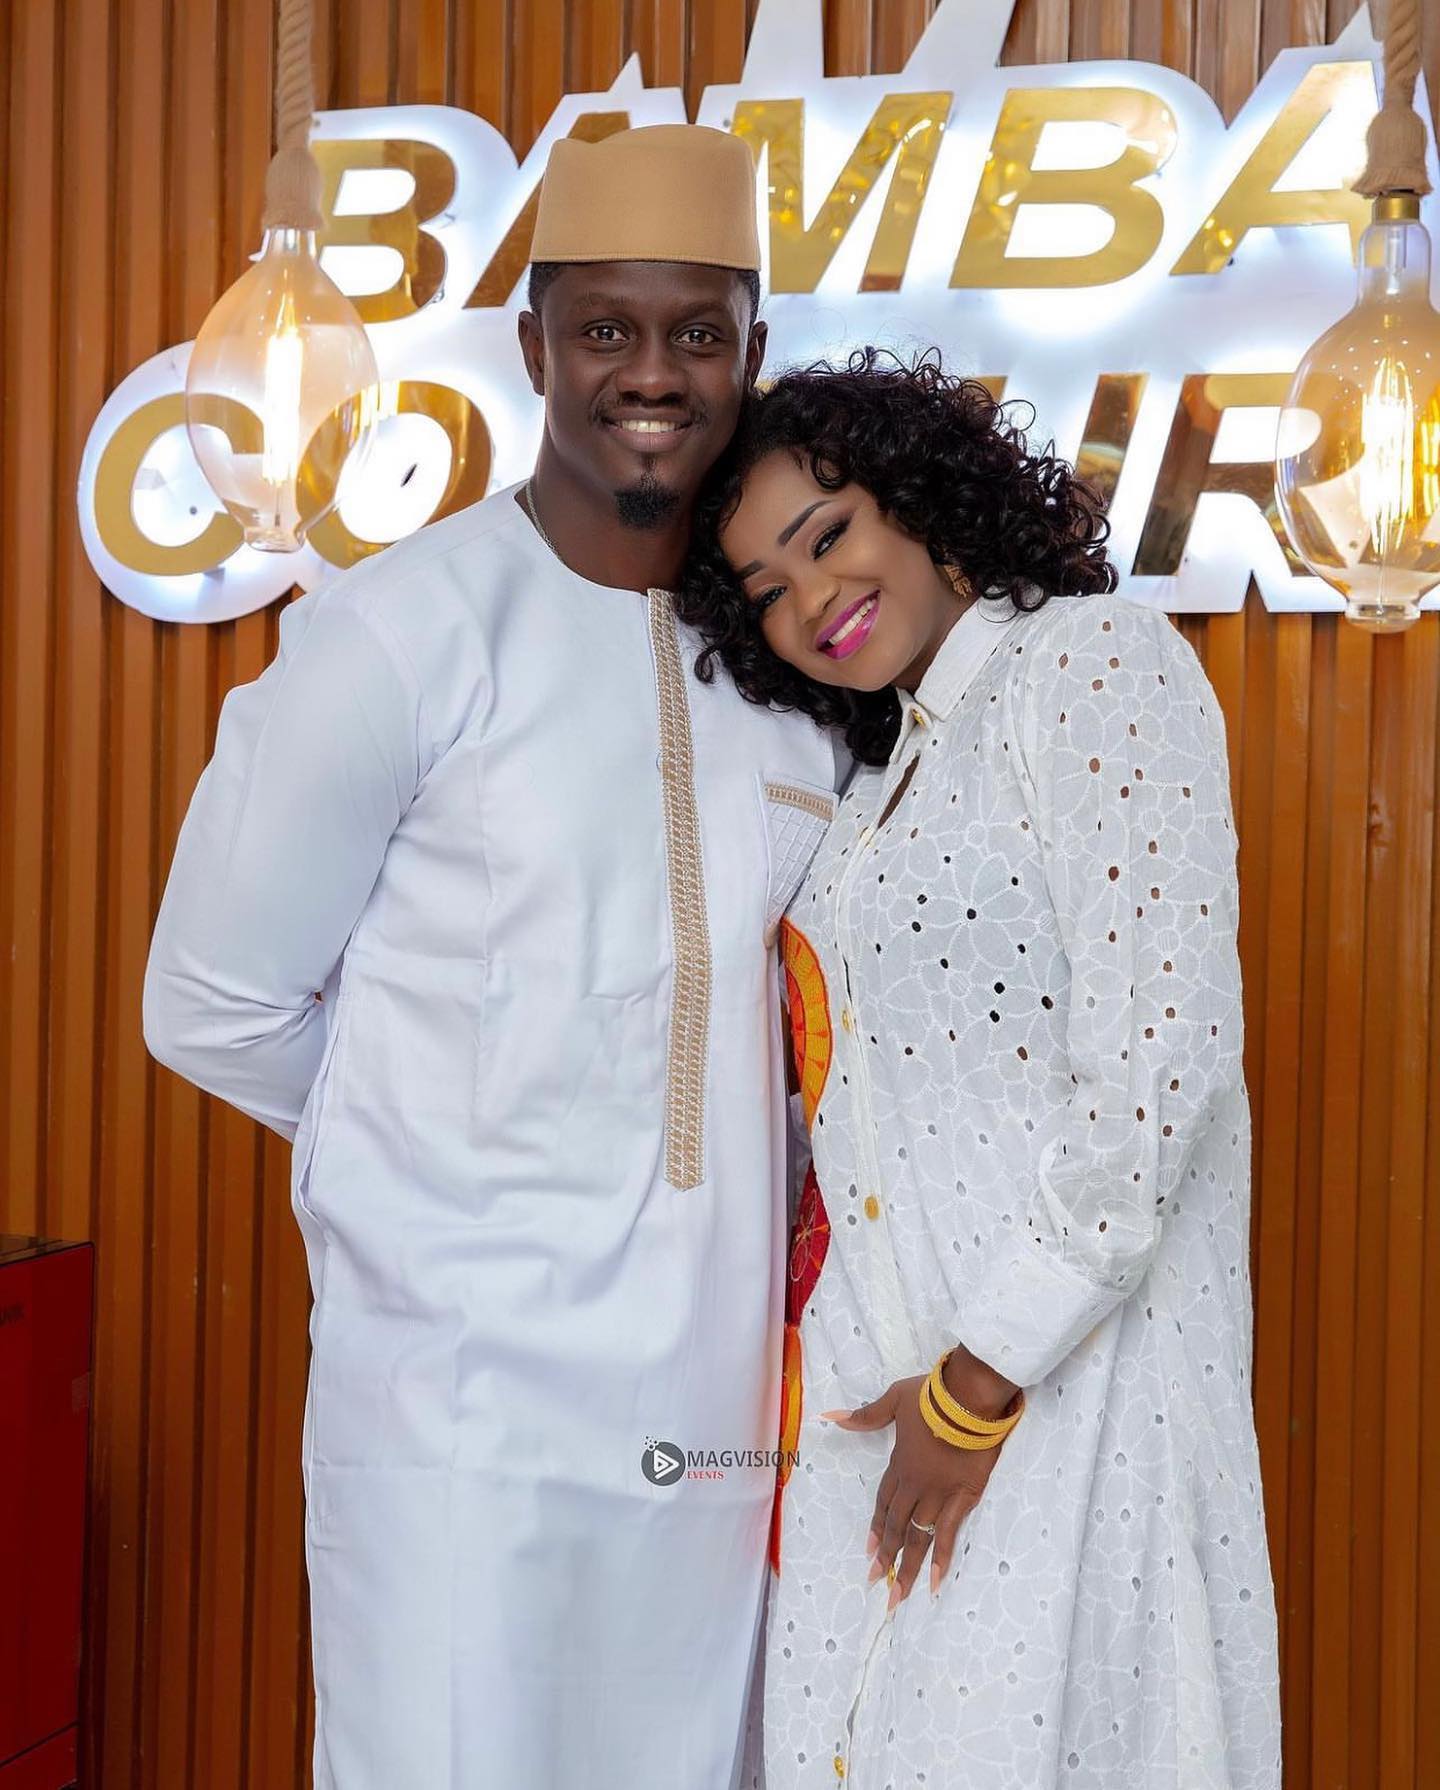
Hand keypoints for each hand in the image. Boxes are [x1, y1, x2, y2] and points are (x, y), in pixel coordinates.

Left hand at [819, 1350, 1016, 1606]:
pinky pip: (949, 1532)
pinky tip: (934, 1581)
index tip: (869, 1551)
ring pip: (918, 1536)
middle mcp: (914, 1485)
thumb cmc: (932, 1395)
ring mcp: (938, 1494)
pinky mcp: (963, 1497)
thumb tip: (830, 1417)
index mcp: (899, 1464)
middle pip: (897, 1525)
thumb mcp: (894, 1399)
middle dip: (886, 1556)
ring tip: (899, 1595)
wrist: (969, 1397)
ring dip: (907, 1566)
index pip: (883, 1502)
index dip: (876, 1527)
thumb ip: (866, 1415)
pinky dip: (941, 1557)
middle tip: (876, 1583)